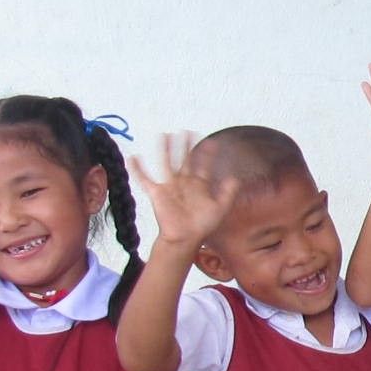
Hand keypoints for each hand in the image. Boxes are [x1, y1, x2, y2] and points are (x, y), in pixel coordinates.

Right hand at [128, 134, 236, 256]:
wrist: (186, 239)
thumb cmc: (202, 225)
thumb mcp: (220, 208)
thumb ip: (228, 193)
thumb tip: (236, 178)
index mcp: (198, 185)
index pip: (203, 165)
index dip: (208, 154)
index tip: (212, 141)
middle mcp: (184, 182)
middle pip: (184, 159)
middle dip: (186, 146)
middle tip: (187, 131)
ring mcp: (170, 186)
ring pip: (166, 163)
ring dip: (166, 149)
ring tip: (165, 135)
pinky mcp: (157, 193)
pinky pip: (145, 179)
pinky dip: (138, 169)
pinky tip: (134, 157)